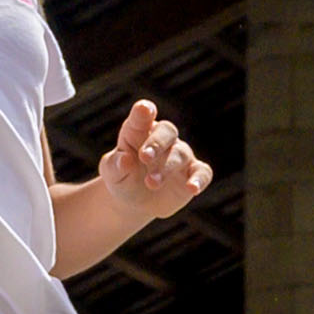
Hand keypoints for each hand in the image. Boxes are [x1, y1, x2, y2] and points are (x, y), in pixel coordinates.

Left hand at [87, 99, 212, 220]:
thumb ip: (115, 165)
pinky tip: (192, 188)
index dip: (144, 112)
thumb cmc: (122, 179)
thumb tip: (125, 160)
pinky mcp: (192, 174)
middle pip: (167, 131)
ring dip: (167, 168)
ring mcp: (180, 155)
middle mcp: (162, 139)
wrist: (134, 203)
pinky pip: (202, 172)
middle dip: (157, 143)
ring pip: (180, 154)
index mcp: (138, 131)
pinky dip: (198, 179)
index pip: (142, 116)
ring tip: (151, 183)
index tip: (144, 110)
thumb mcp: (112, 173)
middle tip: (144, 157)